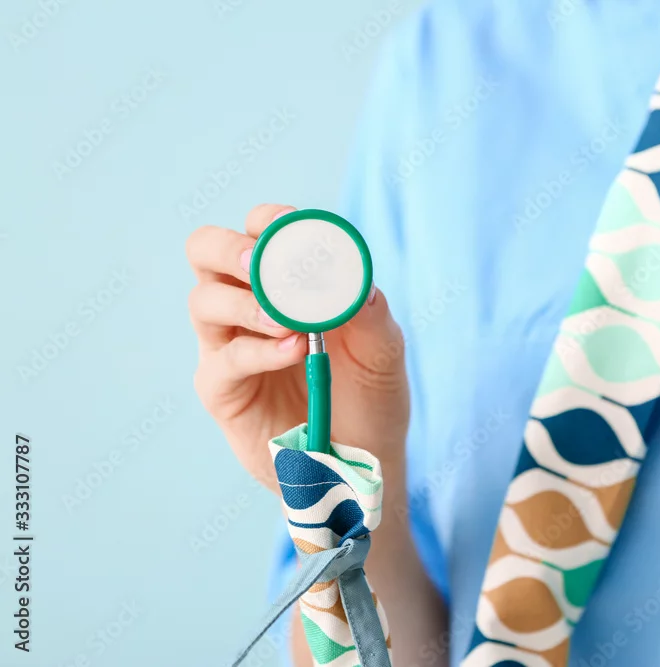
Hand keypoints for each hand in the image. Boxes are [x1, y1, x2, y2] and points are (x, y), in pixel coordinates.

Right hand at [186, 203, 408, 493]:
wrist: (366, 461)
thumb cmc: (371, 397)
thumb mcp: (384, 350)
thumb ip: (370, 313)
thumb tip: (354, 280)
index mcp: (283, 283)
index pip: (256, 230)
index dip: (268, 219)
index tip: (290, 225)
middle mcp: (247, 305)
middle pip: (205, 251)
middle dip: (228, 247)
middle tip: (260, 261)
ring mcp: (228, 346)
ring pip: (203, 301)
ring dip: (246, 302)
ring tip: (291, 323)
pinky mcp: (223, 390)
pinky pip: (225, 360)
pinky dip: (259, 350)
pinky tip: (294, 351)